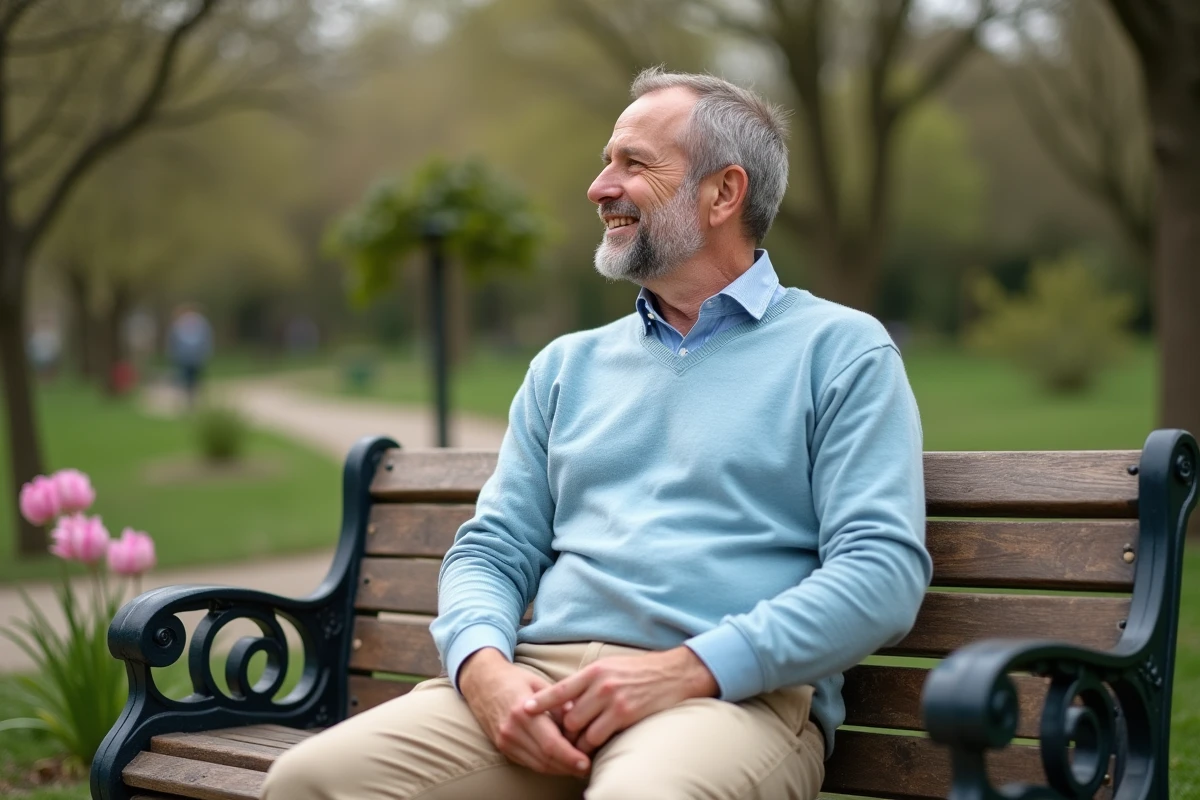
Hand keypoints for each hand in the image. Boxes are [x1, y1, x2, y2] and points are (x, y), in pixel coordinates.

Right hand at [458, 647, 590, 776]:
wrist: (481, 682)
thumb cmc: (513, 678)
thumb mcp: (538, 682)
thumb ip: (559, 701)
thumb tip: (578, 717)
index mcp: (522, 711)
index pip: (550, 743)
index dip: (570, 757)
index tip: (587, 762)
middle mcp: (511, 730)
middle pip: (545, 759)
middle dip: (568, 767)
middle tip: (588, 768)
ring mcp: (505, 741)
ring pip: (537, 765)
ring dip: (559, 770)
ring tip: (578, 768)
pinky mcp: (502, 747)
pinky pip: (528, 763)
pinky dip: (546, 766)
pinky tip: (560, 763)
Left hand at [523, 646, 718, 754]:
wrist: (675, 673)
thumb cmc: (642, 671)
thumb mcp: (612, 667)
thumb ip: (590, 681)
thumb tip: (570, 698)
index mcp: (593, 671)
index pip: (560, 689)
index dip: (541, 702)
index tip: (525, 710)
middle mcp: (599, 684)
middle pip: (569, 716)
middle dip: (564, 732)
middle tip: (562, 741)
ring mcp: (612, 700)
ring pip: (582, 730)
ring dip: (578, 743)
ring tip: (577, 750)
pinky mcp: (625, 714)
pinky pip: (600, 737)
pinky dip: (594, 746)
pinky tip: (595, 750)